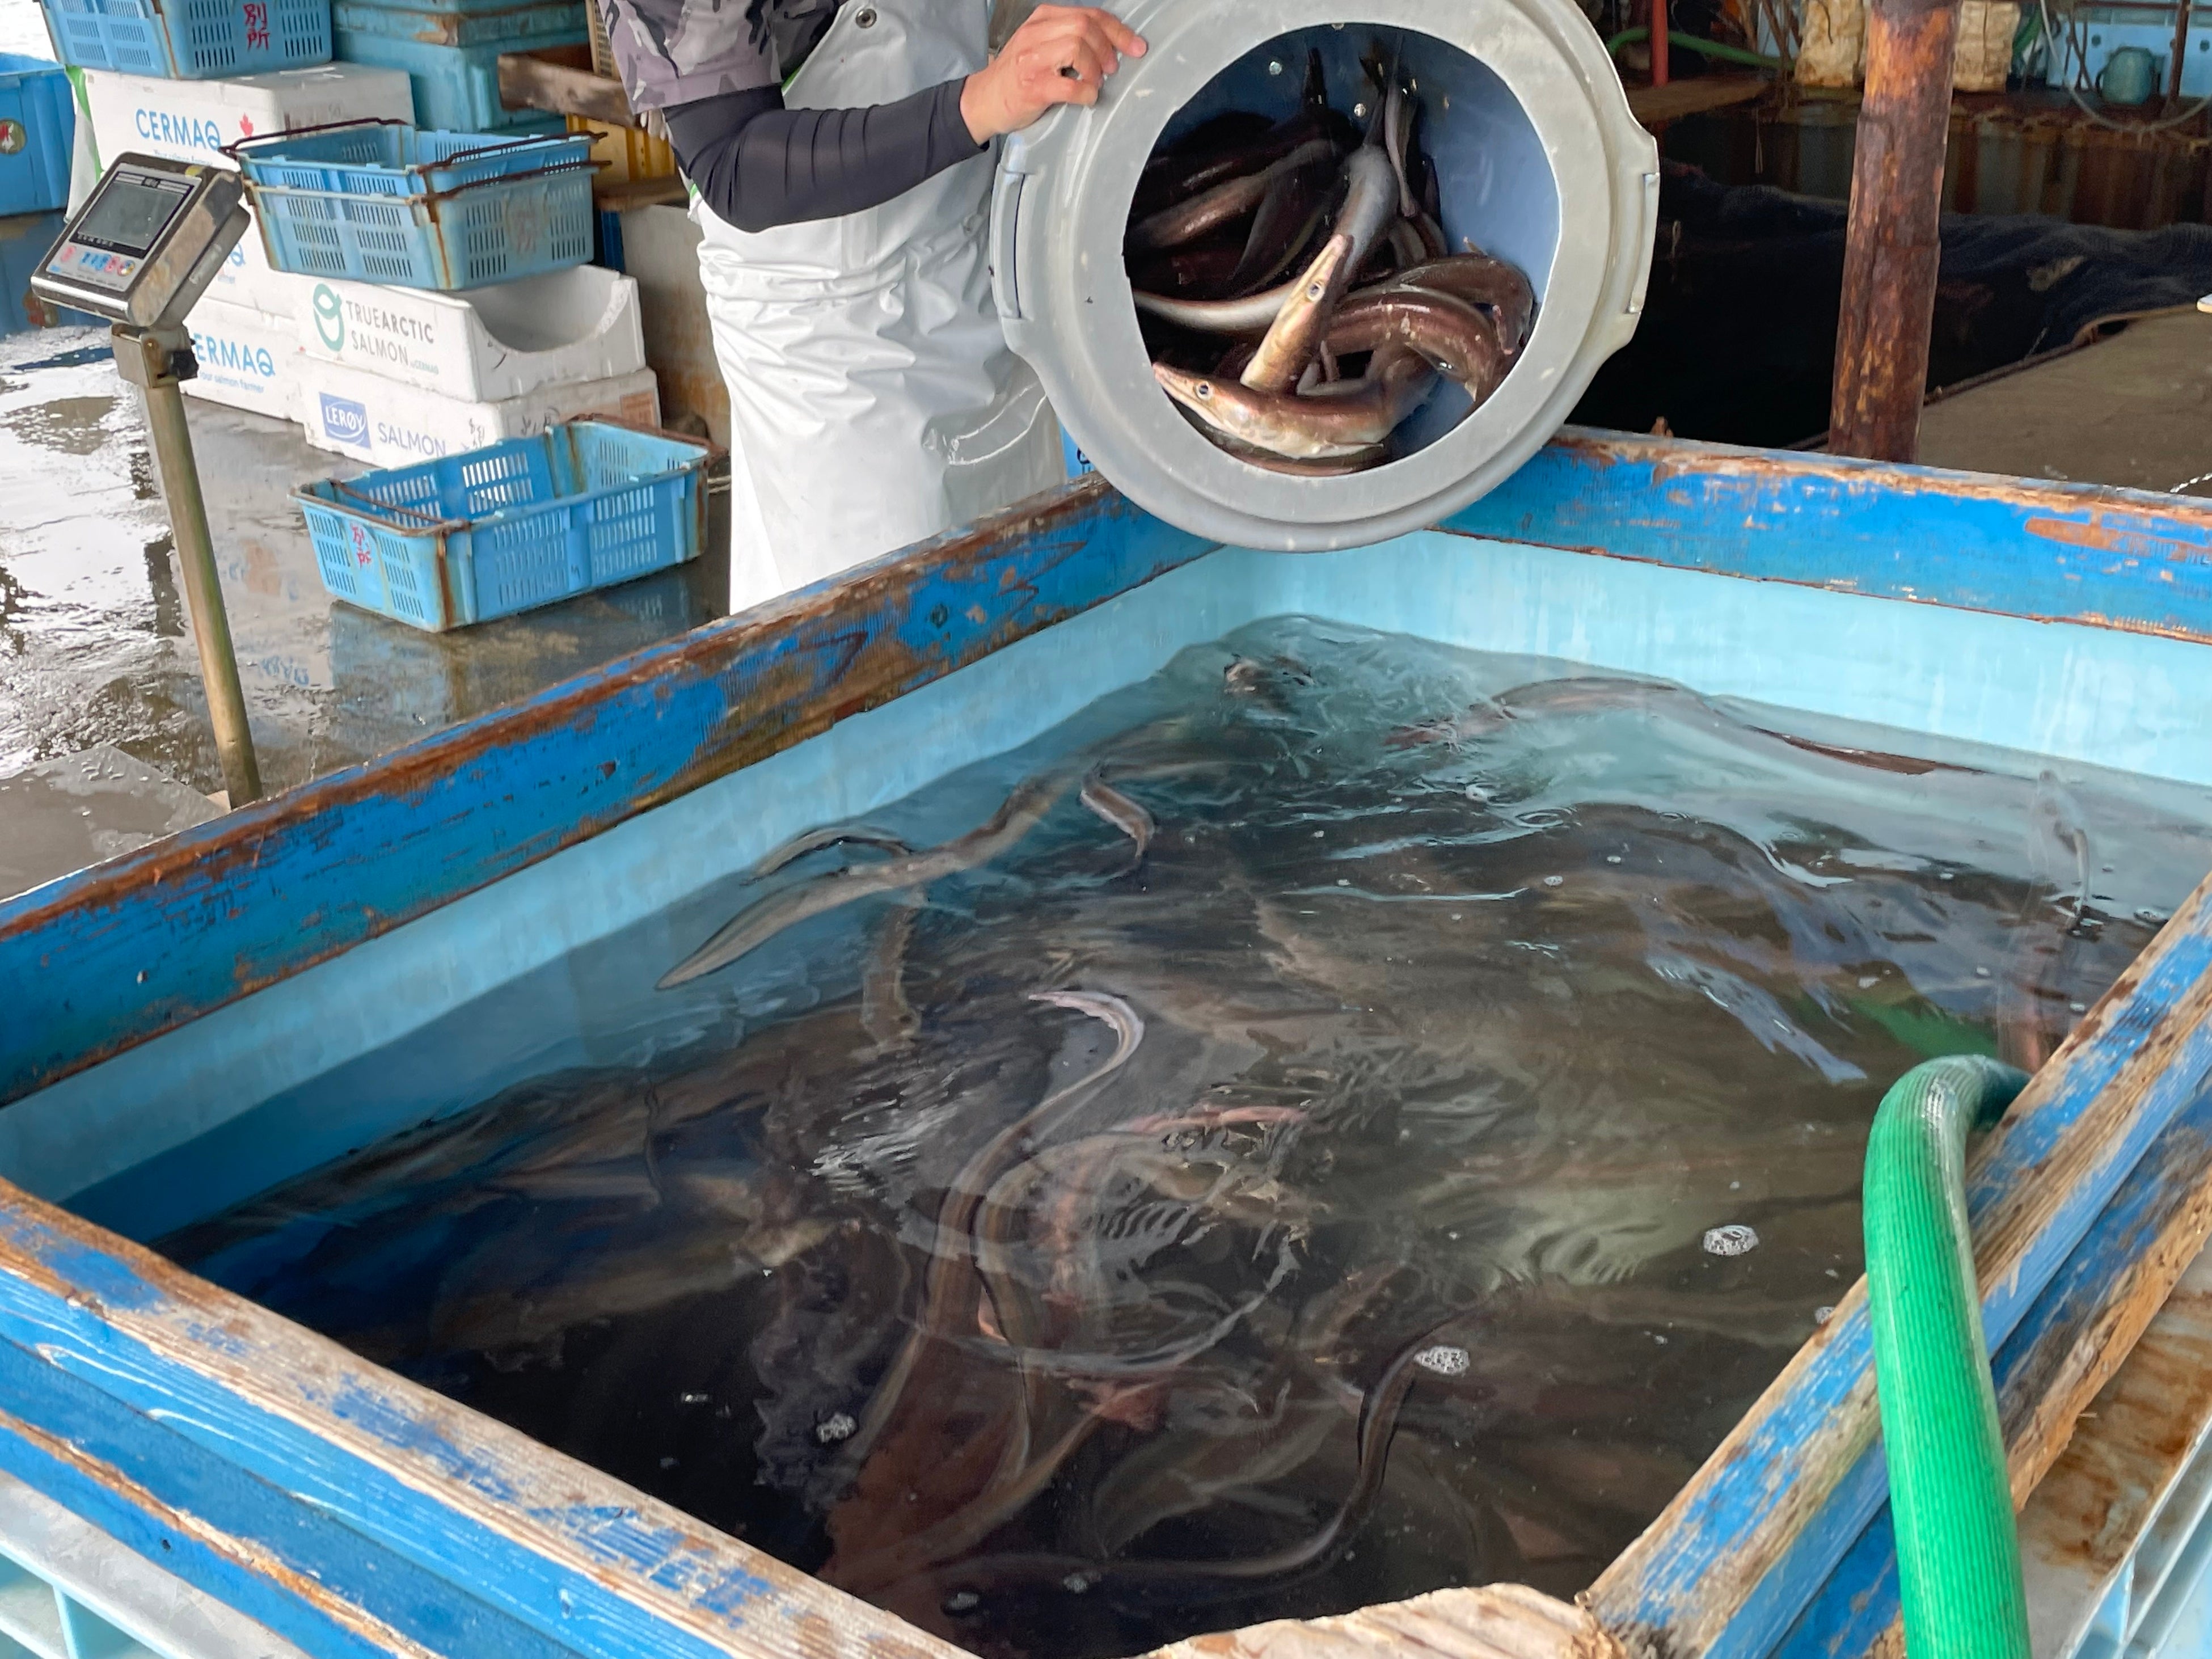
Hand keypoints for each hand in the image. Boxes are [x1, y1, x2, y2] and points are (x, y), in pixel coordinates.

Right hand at [960, 5, 1145, 142]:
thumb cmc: (1017, 75)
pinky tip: (1086, 98)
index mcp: (1042, 19)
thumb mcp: (1039, 43)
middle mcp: (1036, 34)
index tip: (1135, 46)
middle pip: (1085, 27)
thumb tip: (1110, 44)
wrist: (984, 99)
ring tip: (1094, 83)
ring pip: (1078, 48)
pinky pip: (1071, 87)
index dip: (1117, 31)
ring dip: (1095, 70)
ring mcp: (1033, 60)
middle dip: (1108, 48)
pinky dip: (1086, 94)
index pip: (1088, 15)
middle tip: (1111, 69)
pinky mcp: (1033, 87)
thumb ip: (1068, 36)